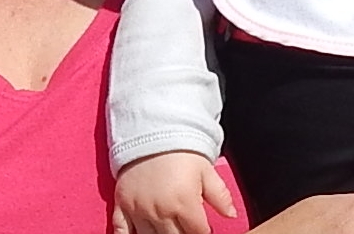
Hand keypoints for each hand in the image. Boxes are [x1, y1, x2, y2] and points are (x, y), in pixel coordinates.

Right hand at [112, 151, 236, 233]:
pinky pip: (122, 231)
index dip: (203, 232)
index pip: (198, 233)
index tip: (203, 229)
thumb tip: (232, 214)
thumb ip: (221, 196)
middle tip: (186, 227)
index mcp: (184, 203)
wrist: (152, 131)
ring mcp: (139, 210)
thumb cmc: (181, 151)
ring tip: (169, 228)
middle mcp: (160, 211)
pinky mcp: (122, 205)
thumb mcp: (207, 171)